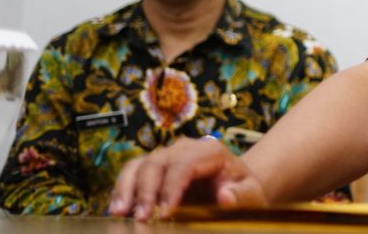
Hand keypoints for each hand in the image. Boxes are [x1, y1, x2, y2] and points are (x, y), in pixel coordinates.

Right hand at [110, 136, 268, 220]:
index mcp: (211, 152)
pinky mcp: (155, 169)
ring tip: (120, 212)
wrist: (234, 188)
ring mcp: (168, 157)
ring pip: (140, 164)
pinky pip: (133, 172)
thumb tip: (225, 196)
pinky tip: (117, 208)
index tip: (165, 213)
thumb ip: (240, 196)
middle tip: (140, 218)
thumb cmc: (241, 192)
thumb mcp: (250, 195)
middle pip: (158, 162)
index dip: (172, 187)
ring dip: (127, 188)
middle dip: (146, 190)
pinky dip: (122, 188)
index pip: (186, 164)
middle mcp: (186, 149)